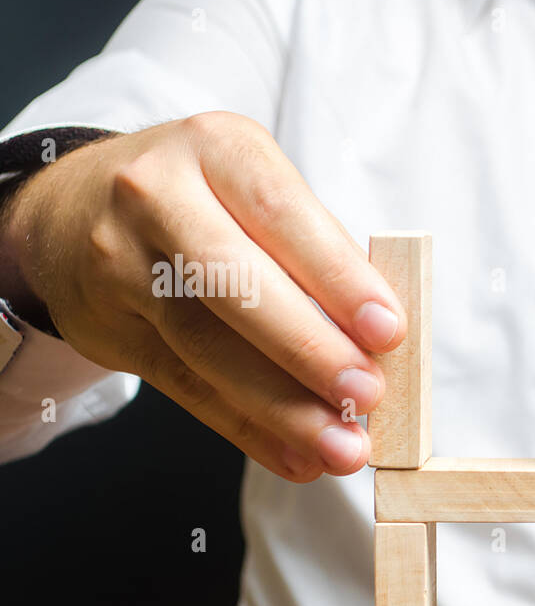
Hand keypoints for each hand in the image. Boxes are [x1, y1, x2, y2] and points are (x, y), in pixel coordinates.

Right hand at [0, 111, 406, 480]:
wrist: (73, 207)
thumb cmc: (205, 201)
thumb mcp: (257, 191)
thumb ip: (318, 252)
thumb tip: (383, 341)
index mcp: (217, 149)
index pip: (283, 215)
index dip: (338, 278)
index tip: (389, 331)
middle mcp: (157, 197)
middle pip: (235, 283)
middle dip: (309, 350)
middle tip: (366, 396)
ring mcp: (121, 264)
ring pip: (206, 346)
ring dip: (284, 408)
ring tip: (342, 447)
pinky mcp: (109, 327)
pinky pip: (186, 387)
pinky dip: (248, 430)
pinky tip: (296, 457)